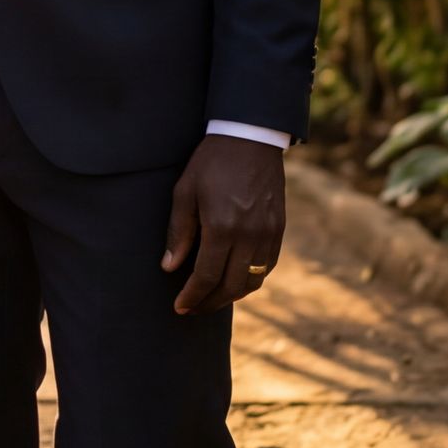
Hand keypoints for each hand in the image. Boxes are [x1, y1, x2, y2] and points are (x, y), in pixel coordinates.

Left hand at [162, 134, 284, 314]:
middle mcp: (250, 237)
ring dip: (231, 296)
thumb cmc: (211, 162)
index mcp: (223, 228)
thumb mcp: (185, 192)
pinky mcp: (278, 229)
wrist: (250, 138)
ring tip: (211, 298)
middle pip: (231, 287)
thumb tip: (169, 267)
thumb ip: (178, 232)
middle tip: (193, 309)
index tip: (179, 307)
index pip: (207, 277)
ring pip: (252, 281)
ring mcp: (268, 235)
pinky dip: (251, 280)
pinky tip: (235, 280)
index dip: (192, 296)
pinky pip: (267, 267)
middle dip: (210, 302)